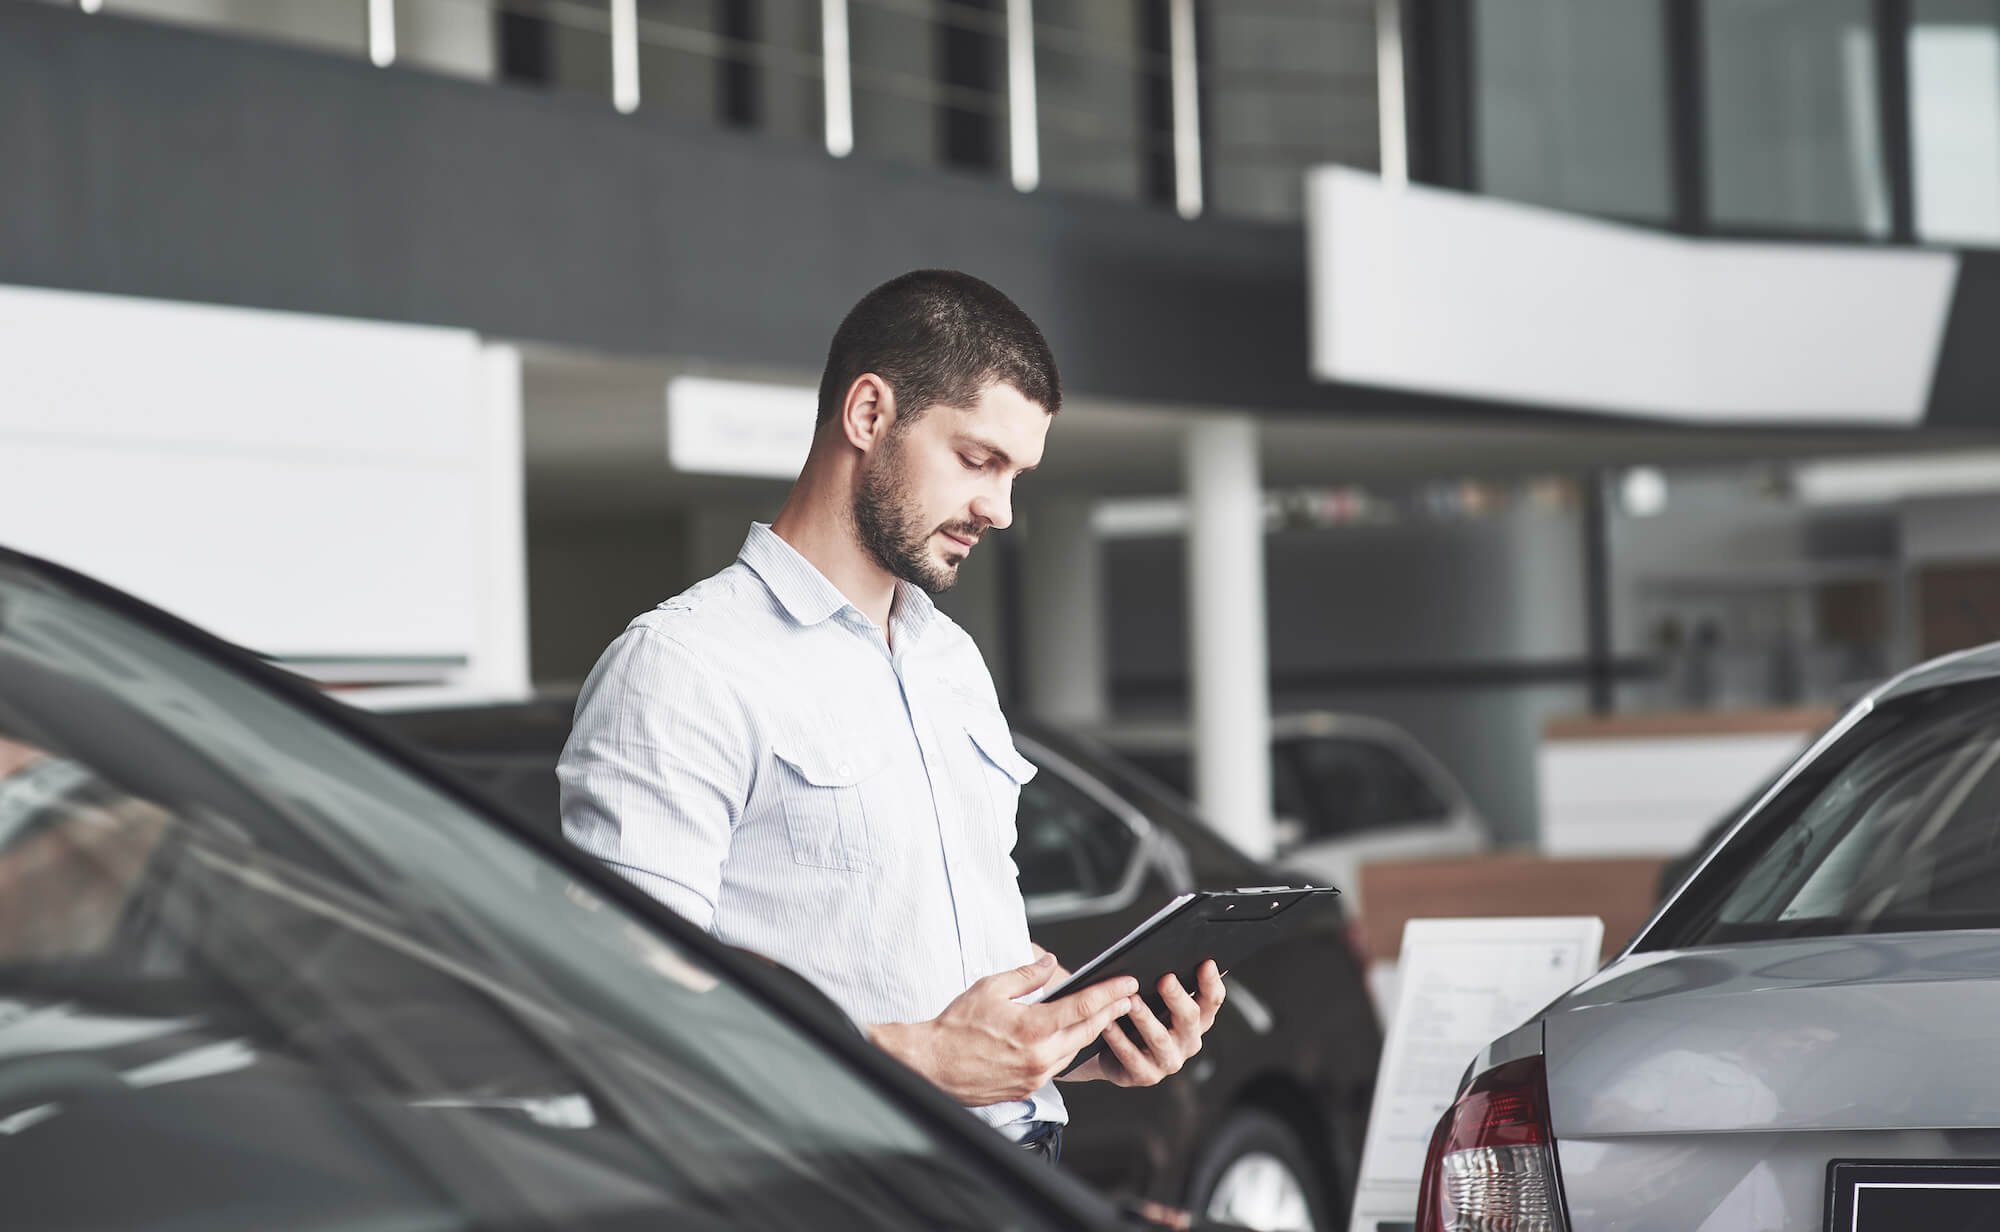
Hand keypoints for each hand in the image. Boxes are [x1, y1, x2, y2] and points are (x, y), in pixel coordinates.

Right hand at [869, 953, 1138, 1105]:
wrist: (931, 1066)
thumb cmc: (955, 1026)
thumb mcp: (989, 988)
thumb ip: (1025, 975)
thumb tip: (1050, 962)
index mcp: (1032, 1028)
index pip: (1082, 1008)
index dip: (1109, 994)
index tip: (1127, 983)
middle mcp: (1039, 1057)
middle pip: (1087, 1032)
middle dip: (1110, 1012)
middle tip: (1127, 997)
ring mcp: (1035, 1076)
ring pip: (1075, 1051)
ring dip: (1092, 1032)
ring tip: (1104, 1014)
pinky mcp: (1028, 1089)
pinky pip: (1058, 1066)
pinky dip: (1069, 1049)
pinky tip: (1072, 1037)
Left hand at [1062, 959, 1224, 1087]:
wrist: (1113, 1052)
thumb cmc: (1139, 1017)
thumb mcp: (1157, 998)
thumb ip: (1169, 981)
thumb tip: (1172, 950)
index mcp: (1197, 1019)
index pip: (1212, 1001)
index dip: (1211, 982)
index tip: (1206, 962)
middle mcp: (1188, 1041)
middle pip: (1188, 1017)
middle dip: (1177, 996)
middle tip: (1164, 979)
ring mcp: (1168, 1060)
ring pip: (1159, 1038)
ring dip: (1145, 1018)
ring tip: (1131, 1000)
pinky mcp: (1145, 1075)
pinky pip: (1131, 1056)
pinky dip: (1119, 1039)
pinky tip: (1108, 1023)